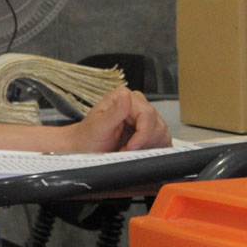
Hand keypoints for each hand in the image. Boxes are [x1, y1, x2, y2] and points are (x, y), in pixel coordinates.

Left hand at [53, 88, 168, 153]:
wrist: (84, 150)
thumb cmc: (87, 138)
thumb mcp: (97, 127)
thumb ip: (114, 112)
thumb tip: (126, 95)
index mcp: (125, 97)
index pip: (148, 114)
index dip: (142, 133)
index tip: (130, 146)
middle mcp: (137, 105)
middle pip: (157, 125)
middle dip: (142, 143)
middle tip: (125, 150)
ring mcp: (144, 118)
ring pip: (161, 133)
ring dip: (146, 148)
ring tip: (127, 150)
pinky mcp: (149, 130)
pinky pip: (162, 140)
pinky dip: (151, 149)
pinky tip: (136, 151)